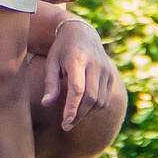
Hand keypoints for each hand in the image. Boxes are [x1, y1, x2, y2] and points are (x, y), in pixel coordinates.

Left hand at [38, 15, 112, 129]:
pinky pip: (105, 98)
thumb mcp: (51, 62)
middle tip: (66, 125)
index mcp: (78, 59)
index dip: (72, 108)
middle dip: (79, 115)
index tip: (65, 123)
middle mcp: (95, 65)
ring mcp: (106, 70)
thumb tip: (46, 104)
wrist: (82, 32)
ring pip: (100, 101)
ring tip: (73, 119)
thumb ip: (50, 83)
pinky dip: (94, 109)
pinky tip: (83, 111)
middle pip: (91, 98)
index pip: (78, 89)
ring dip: (86, 114)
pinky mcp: (111, 75)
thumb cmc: (62, 49)